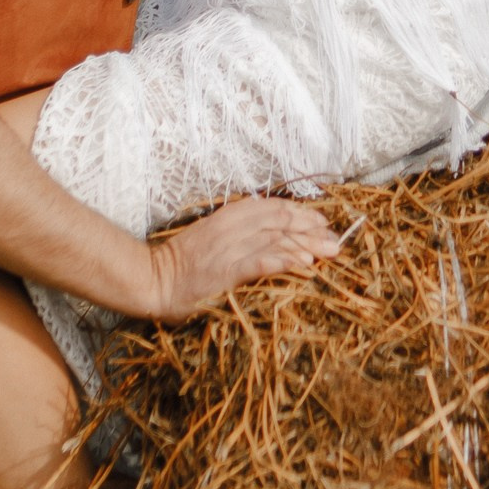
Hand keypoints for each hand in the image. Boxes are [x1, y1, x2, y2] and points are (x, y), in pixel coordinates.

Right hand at [143, 193, 338, 318]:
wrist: (153, 280)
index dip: (302, 213)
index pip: (274, 208)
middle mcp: (232, 228)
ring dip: (305, 245)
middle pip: (281, 223)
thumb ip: (240, 234)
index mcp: (229, 216)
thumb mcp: (213, 238)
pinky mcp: (225, 272)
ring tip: (328, 252)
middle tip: (335, 241)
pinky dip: (282, 261)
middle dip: (311, 230)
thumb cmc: (184, 263)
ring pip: (276, 240)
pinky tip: (302, 265)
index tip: (323, 222)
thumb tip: (276, 236)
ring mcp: (229, 249)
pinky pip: (259, 263)